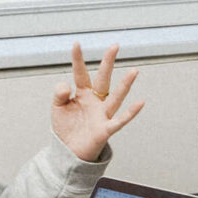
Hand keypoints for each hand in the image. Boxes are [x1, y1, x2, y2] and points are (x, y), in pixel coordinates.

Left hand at [49, 43, 143, 163]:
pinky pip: (120, 120)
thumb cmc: (65, 129)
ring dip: (125, 85)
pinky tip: (140, 102)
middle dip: (108, 63)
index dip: (78, 60)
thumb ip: (59, 95)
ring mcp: (102, 114)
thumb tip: (66, 85)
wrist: (68, 152)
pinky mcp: (105, 129)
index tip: (76, 44)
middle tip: (114, 46)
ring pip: (116, 97)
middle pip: (103, 79)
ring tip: (134, 71)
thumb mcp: (57, 109)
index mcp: (82, 94)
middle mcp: (95, 101)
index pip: (81, 73)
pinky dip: (130, 112)